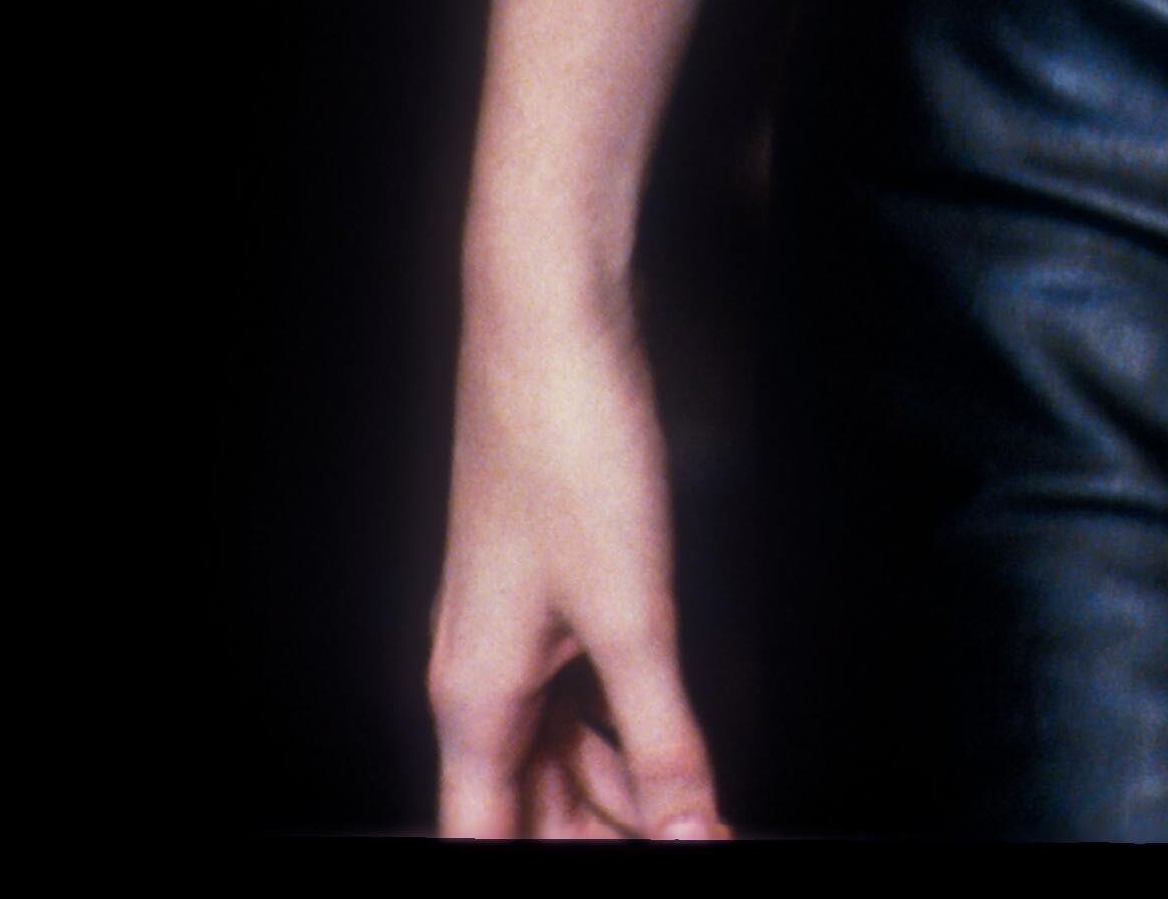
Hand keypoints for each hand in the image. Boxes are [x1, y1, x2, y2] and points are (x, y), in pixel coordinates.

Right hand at [433, 285, 727, 840]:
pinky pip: (579, 697)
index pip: (488, 846)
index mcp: (475, 704)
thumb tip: (691, 836)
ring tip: (693, 820)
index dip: (547, 876)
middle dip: (602, 839)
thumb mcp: (634, 614)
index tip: (638, 871)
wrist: (552, 324)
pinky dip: (625, 734)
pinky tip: (675, 752)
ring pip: (560, 757)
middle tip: (688, 843)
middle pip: (528, 811)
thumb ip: (664, 740)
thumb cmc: (568, 451)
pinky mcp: (553, 589)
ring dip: (621, 797)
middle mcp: (480, 678)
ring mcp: (515, 632)